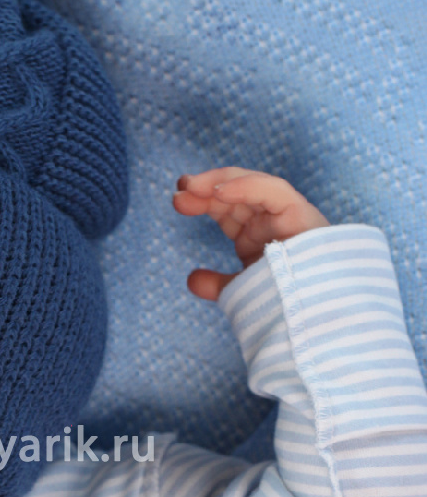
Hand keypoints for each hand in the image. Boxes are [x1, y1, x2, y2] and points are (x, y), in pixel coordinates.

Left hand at [173, 167, 329, 299]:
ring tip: (191, 185)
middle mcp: (270, 221)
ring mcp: (285, 215)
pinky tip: (220, 191)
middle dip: (205, 189)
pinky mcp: (300, 214)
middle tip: (180, 189)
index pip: (227, 209)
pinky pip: (272, 191)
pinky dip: (247, 187)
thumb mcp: (244, 291)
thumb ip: (220, 284)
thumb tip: (191, 280)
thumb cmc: (286, 303)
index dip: (203, 201)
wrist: (318, 315)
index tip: (179, 199)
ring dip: (220, 182)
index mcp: (257, 235)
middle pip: (234, 195)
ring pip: (250, 185)